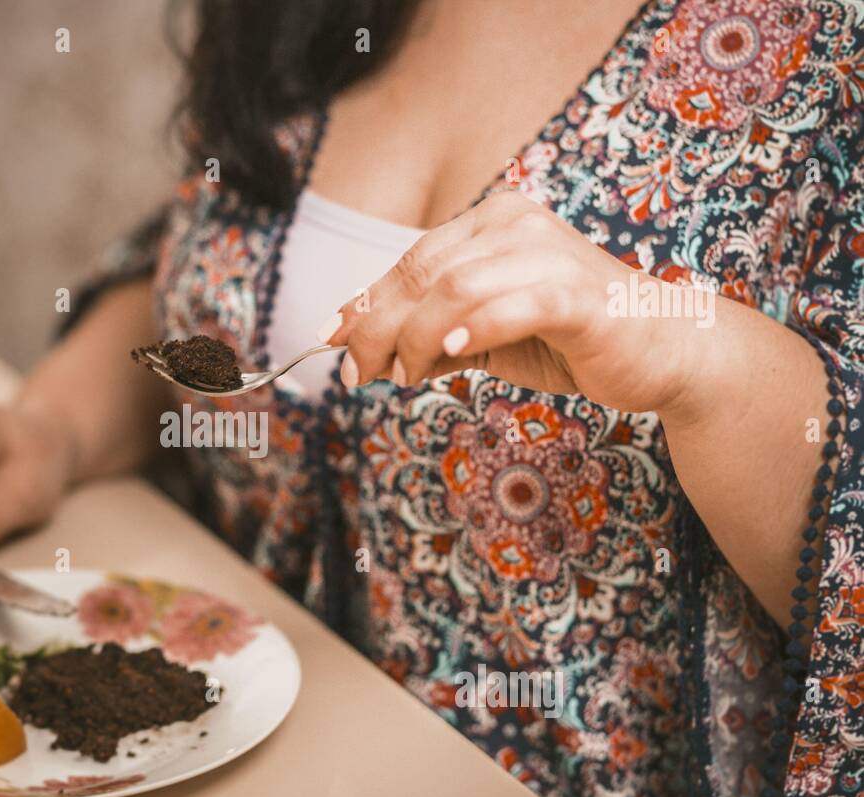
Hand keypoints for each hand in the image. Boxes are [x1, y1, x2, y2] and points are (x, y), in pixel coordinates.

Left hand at [323, 191, 708, 416]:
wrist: (664, 349)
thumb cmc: (571, 339)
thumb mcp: (485, 335)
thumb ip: (430, 335)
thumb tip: (362, 353)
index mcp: (492, 223)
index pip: (410, 261)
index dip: (364, 303)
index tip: (328, 340)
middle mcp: (517, 226)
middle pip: (422, 274)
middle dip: (376, 328)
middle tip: (357, 373)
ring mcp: (549, 256)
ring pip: (454, 290)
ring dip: (414, 339)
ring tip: (406, 376)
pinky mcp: (578, 296)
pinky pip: (511, 307)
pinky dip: (471, 330)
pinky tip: (445, 356)